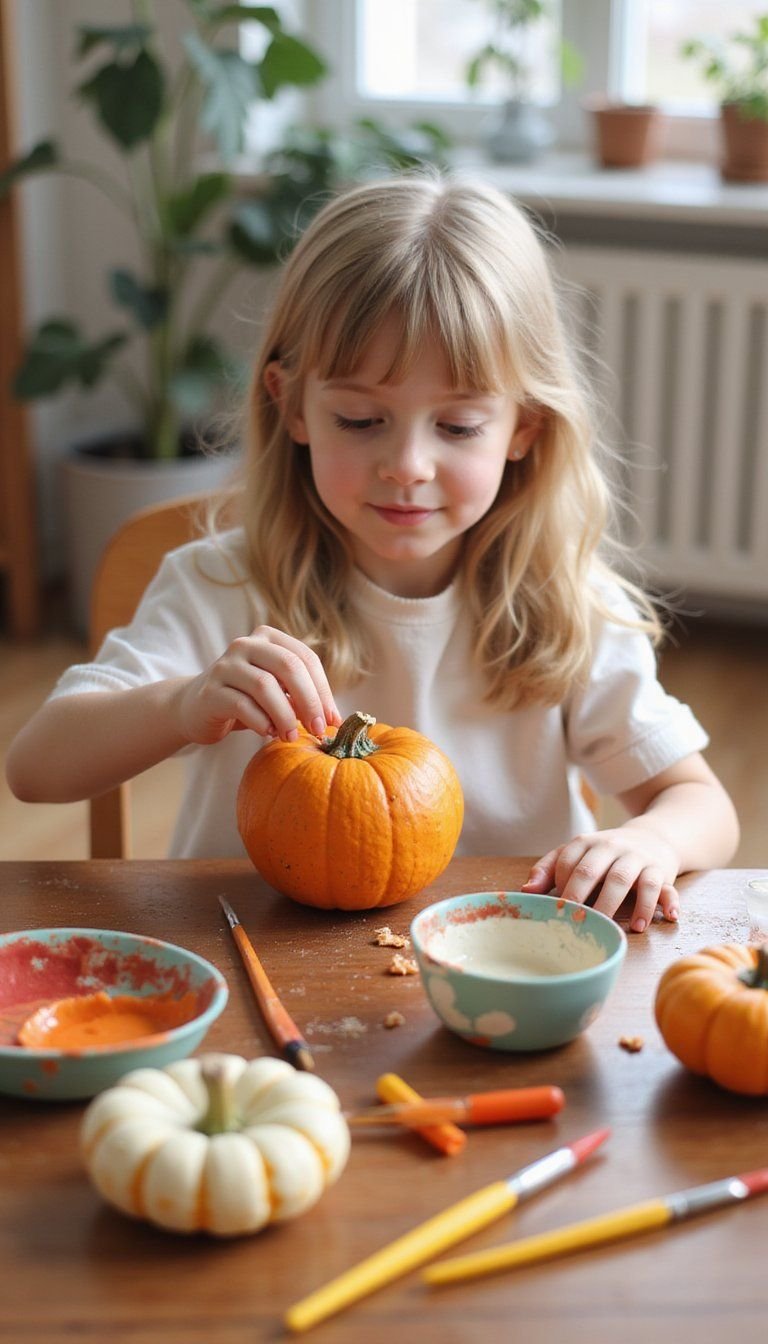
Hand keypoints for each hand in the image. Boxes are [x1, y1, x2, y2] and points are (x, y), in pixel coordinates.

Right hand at [174, 626, 340, 745]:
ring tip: (290, 736)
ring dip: (285, 715)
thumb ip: (300, 696)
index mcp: (268, 638)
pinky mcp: (210, 691)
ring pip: (264, 686)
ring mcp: (225, 666)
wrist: (197, 708)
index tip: (334, 720)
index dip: (323, 690)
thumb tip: (333, 718)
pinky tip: (268, 733)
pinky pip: (241, 705)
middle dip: (309, 701)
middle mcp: (246, 645)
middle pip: (288, 666)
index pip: (305, 658)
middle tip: (318, 729)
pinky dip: (261, 722)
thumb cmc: (247, 700)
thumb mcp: (277, 692)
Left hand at [521, 826, 679, 932]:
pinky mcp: (660, 871)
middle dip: (580, 897)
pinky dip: (664, 902)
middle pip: (591, 871)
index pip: (566, 863)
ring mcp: (635, 858)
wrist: (652, 838)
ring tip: (615, 930)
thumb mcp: (577, 855)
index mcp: (585, 843)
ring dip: (616, 905)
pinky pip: (662, 887)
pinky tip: (664, 918)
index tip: (558, 910)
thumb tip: (526, 891)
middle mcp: (610, 847)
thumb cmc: (605, 855)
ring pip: (623, 879)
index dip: (560, 887)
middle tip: (575, 923)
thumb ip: (549, 869)